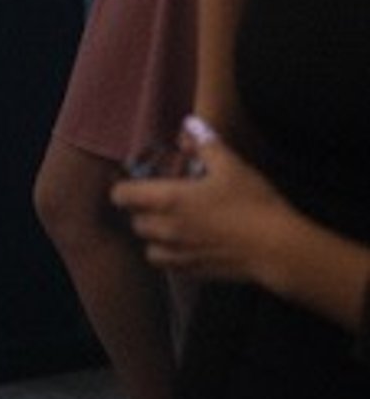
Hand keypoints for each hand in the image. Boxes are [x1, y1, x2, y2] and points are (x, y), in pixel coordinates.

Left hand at [110, 125, 290, 282]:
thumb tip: (190, 126)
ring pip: (148, 248)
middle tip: (160, 200)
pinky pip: (168, 265)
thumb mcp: (230, 165)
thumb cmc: (251, 203)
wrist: (276, 248)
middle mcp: (166, 230)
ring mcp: (179, 254)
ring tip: (171, 225)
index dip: (124, 187)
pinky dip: (170, 256)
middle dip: (142, 211)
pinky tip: (187, 244)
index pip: (123, 196)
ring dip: (154, 237)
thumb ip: (205, 143)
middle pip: (135, 222)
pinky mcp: (194, 272)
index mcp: (168, 200)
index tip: (136, 182)